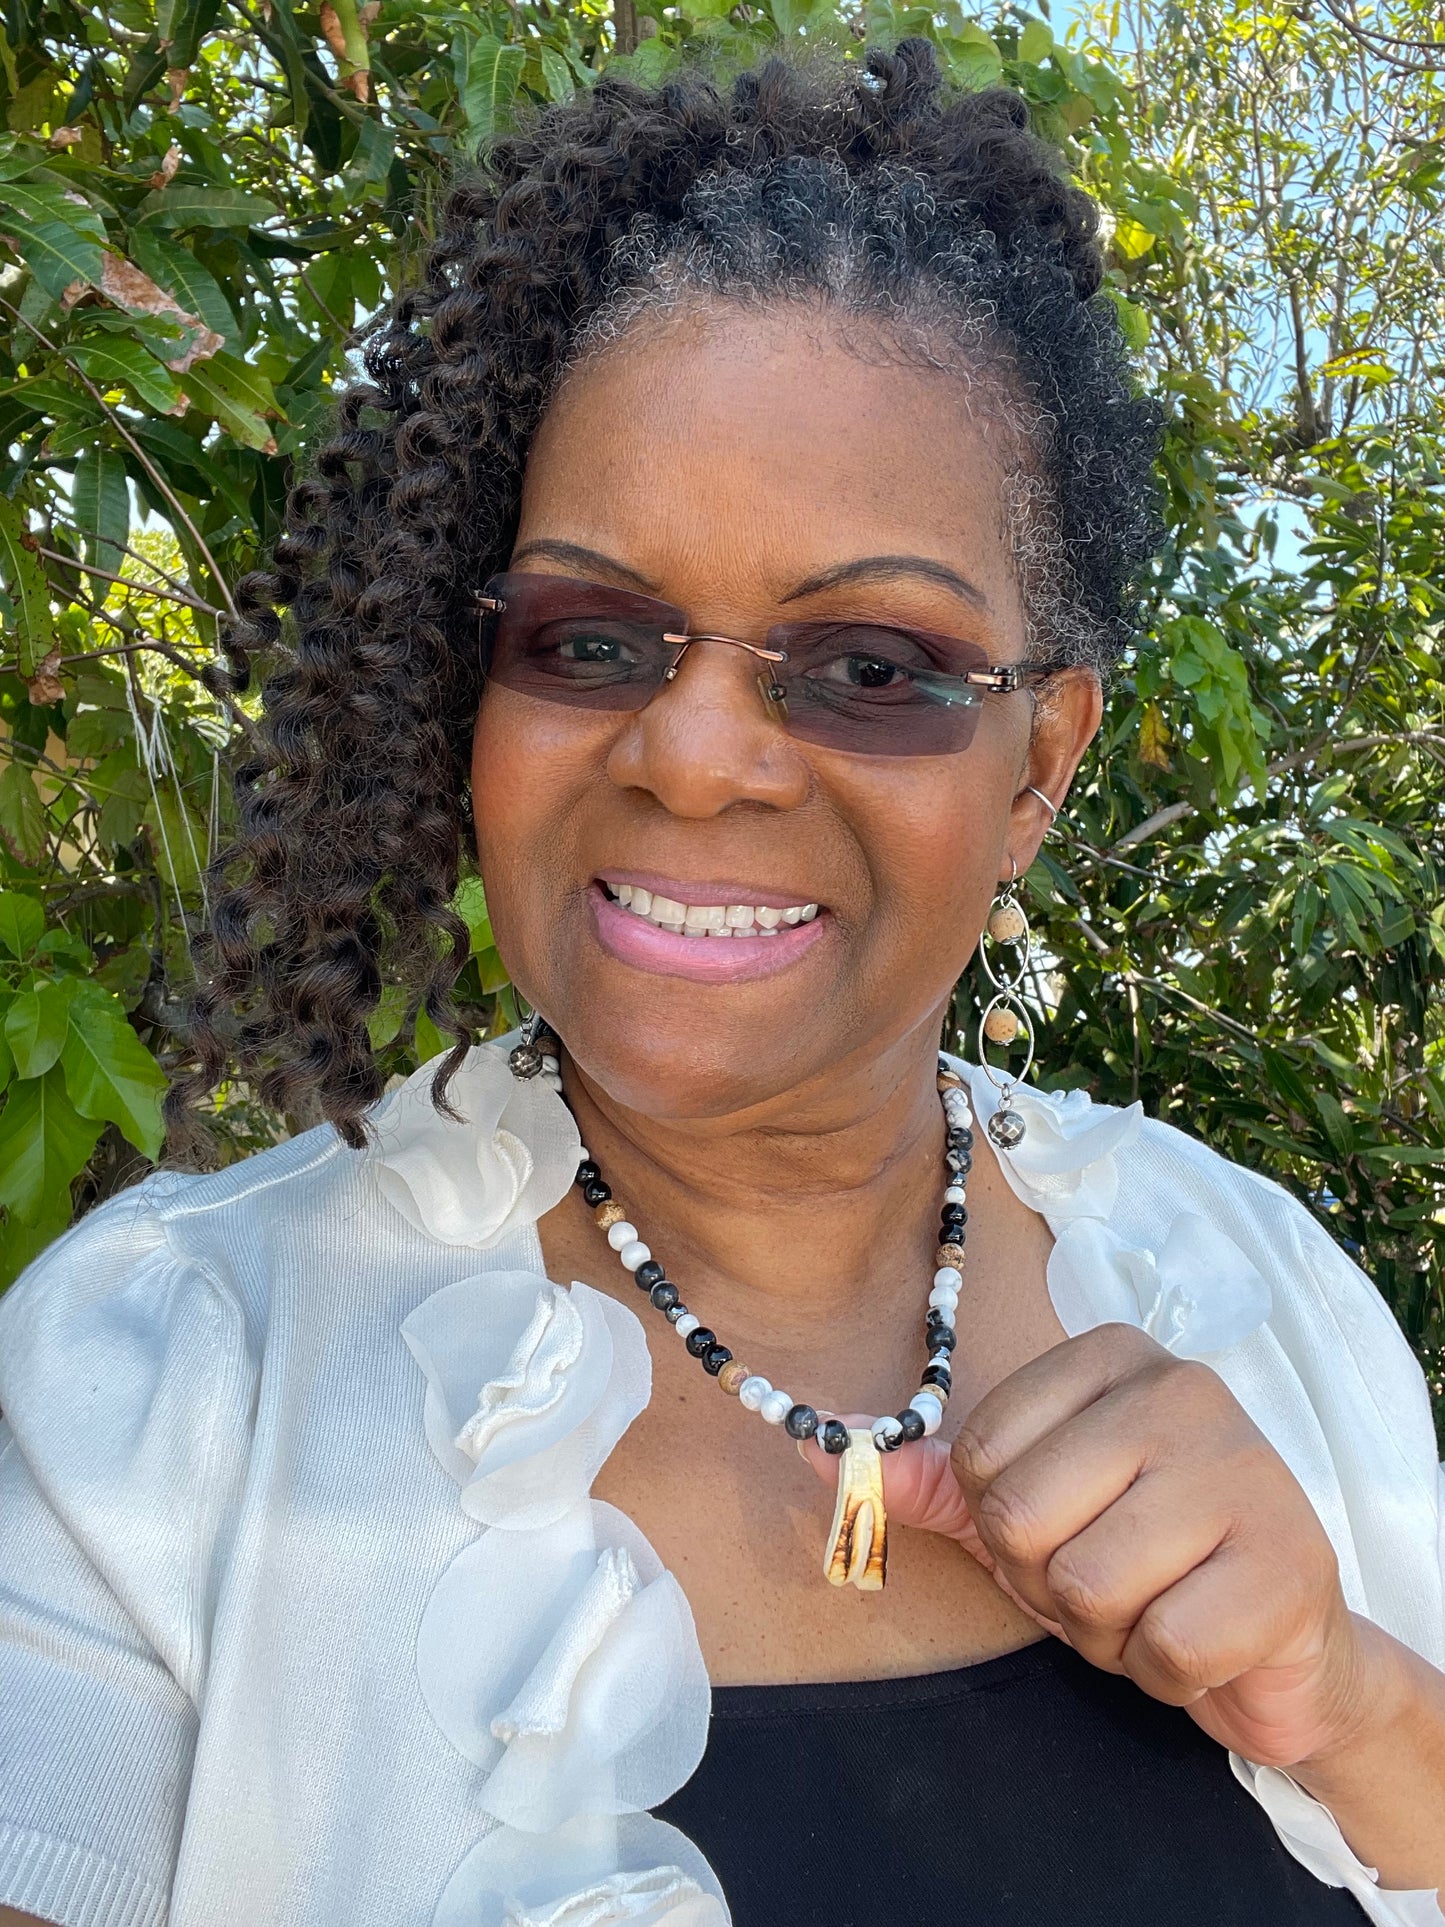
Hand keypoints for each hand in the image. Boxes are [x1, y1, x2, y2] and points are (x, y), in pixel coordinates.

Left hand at [805, 1323, 1376, 1769]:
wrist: (1280, 1640)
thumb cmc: (1140, 1556)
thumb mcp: (1029, 1506)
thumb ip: (930, 1479)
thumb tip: (821, 1450)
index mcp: (1109, 1356)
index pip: (978, 1454)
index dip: (1000, 1524)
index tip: (1065, 1525)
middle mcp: (1180, 1387)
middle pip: (1020, 1518)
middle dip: (1047, 1585)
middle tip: (1109, 1581)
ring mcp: (1245, 1468)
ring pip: (1086, 1584)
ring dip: (1105, 1632)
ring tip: (1156, 1605)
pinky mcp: (1289, 1562)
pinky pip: (1164, 1646)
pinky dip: (1166, 1671)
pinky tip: (1204, 1640)